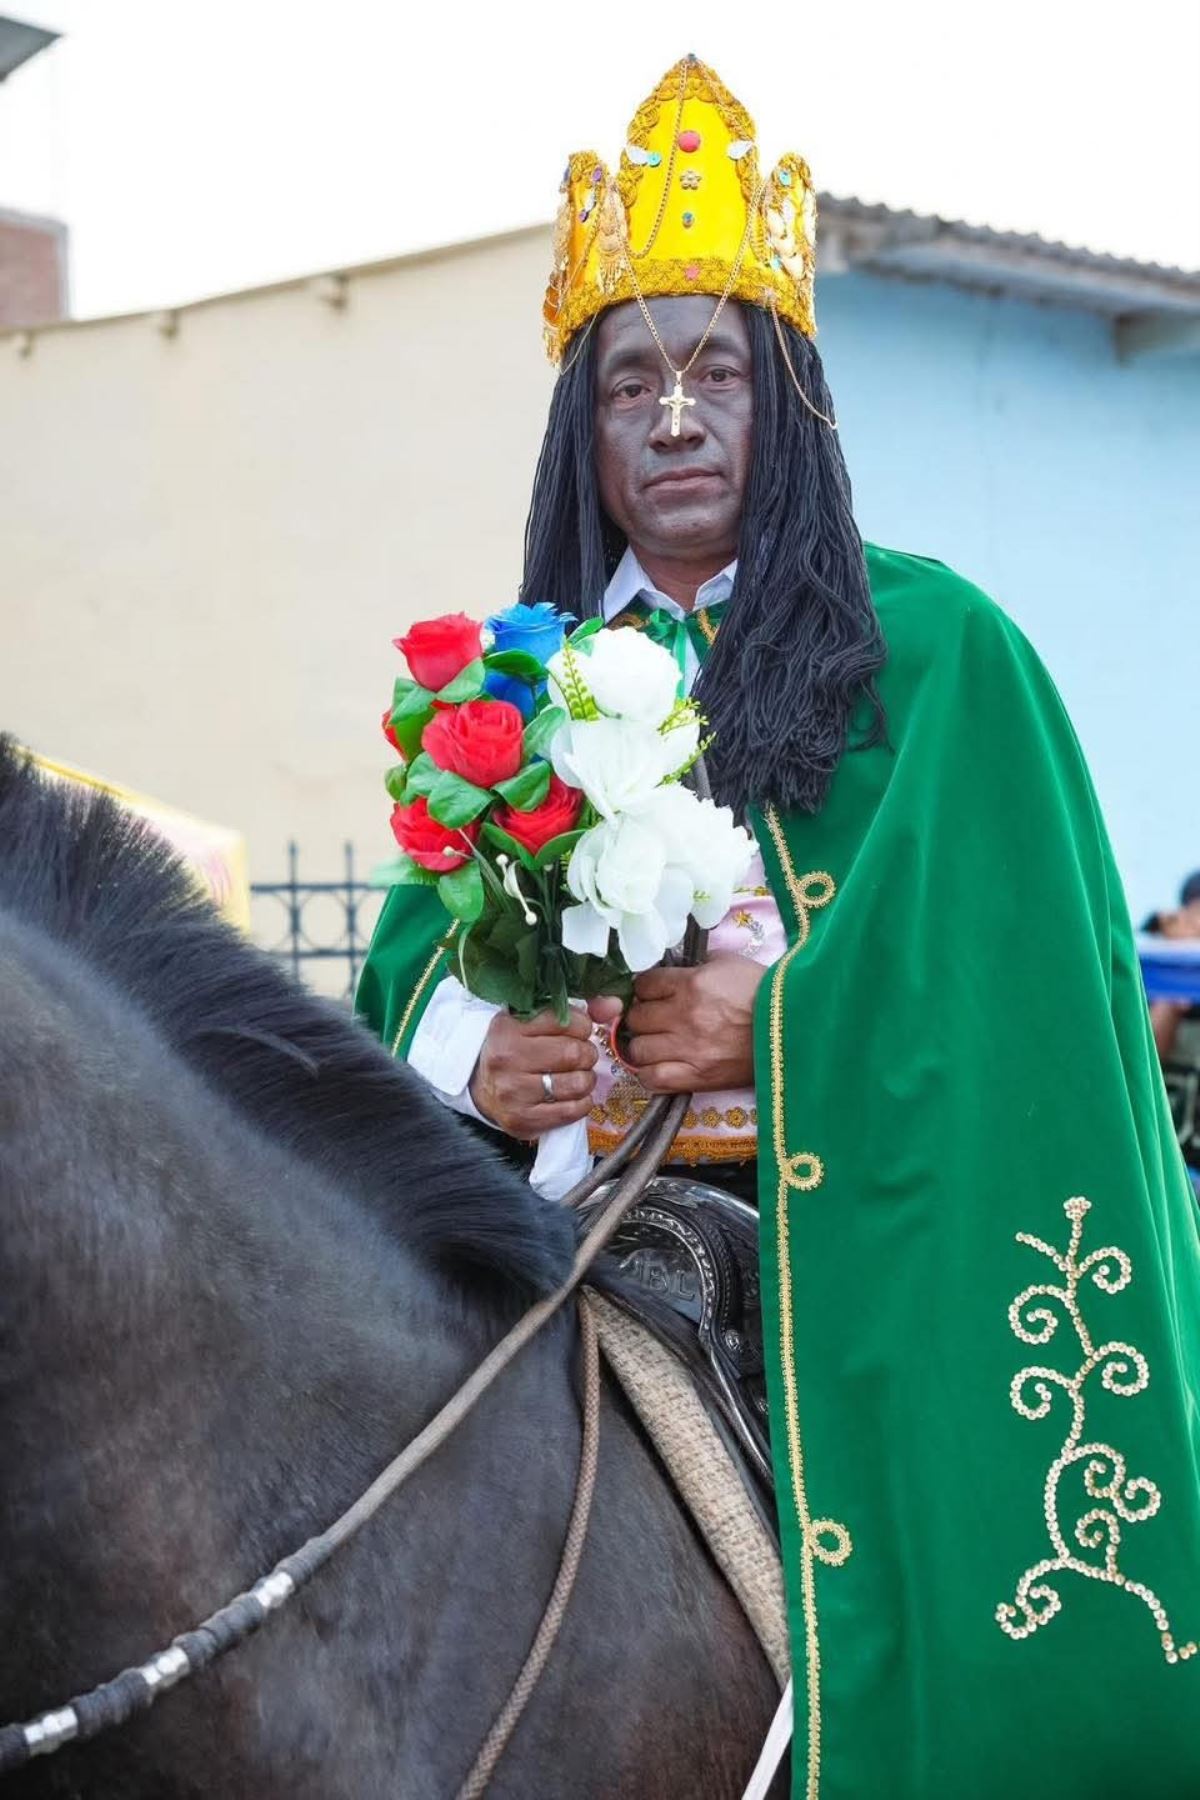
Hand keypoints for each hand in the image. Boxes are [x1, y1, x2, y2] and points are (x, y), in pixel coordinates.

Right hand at [470, 1007, 598, 1137]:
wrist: (483, 1089)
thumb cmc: (516, 1051)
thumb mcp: (534, 1023)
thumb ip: (576, 1011)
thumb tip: (615, 1005)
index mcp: (508, 1028)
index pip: (565, 1020)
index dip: (582, 1026)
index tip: (578, 1032)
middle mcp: (507, 1058)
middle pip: (574, 1053)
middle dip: (586, 1054)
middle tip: (580, 1056)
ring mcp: (513, 1092)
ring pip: (577, 1083)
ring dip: (586, 1079)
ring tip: (577, 1076)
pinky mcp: (522, 1120)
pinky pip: (572, 1111)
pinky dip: (582, 1103)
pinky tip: (574, 1096)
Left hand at [591, 958, 765, 1093]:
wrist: (794, 1028)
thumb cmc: (764, 992)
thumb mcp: (730, 963)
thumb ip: (697, 964)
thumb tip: (675, 970)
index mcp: (692, 984)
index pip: (644, 985)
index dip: (647, 989)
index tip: (655, 994)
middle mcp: (684, 1016)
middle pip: (637, 1017)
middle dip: (644, 1016)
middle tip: (656, 1019)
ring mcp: (689, 1050)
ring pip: (638, 1050)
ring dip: (645, 1046)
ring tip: (658, 1044)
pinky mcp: (698, 1077)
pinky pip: (653, 1079)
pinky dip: (650, 1074)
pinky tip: (660, 1066)